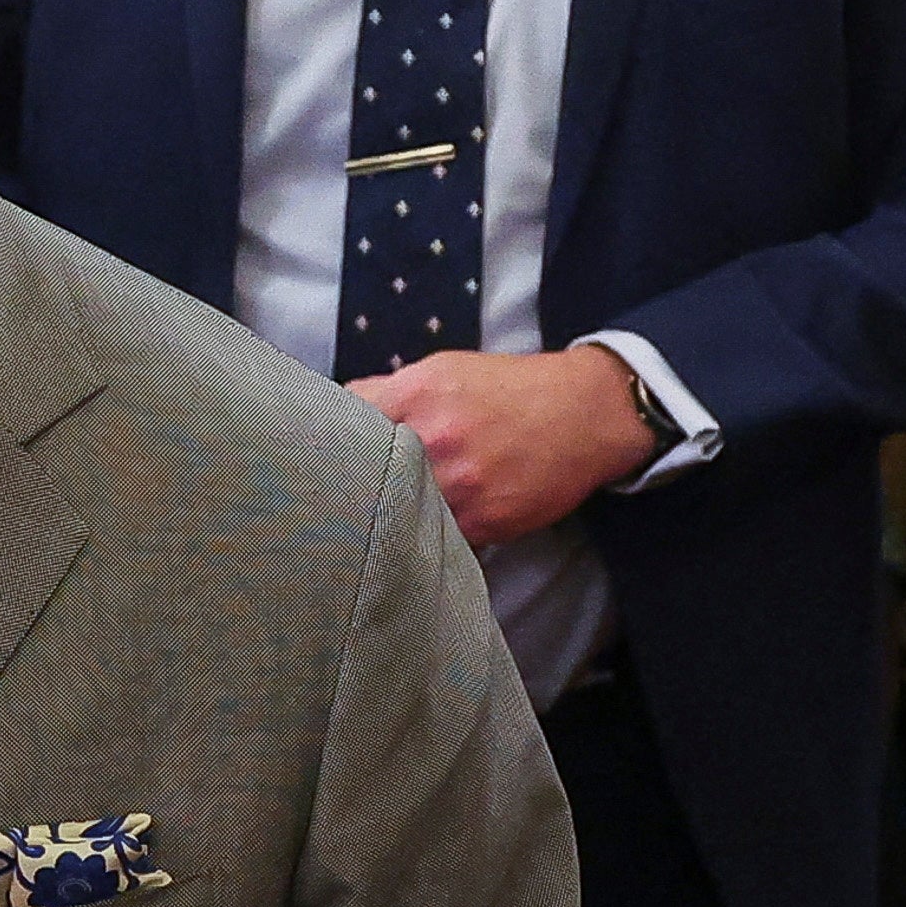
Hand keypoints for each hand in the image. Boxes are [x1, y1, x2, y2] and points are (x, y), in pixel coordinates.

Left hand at [349, 344, 658, 547]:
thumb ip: (390, 392)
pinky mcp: (483, 524)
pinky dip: (427, 530)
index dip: (329, 441)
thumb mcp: (444, 370)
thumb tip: (339, 410)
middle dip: (353, 484)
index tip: (322, 456)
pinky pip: (435, 535)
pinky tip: (427, 522)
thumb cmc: (510, 390)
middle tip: (339, 494)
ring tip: (383, 511)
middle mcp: (433, 442)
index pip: (342, 424)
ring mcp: (459, 488)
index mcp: (416, 396)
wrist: (584, 415)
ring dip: (387, 513)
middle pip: (361, 476)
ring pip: (395, 512)